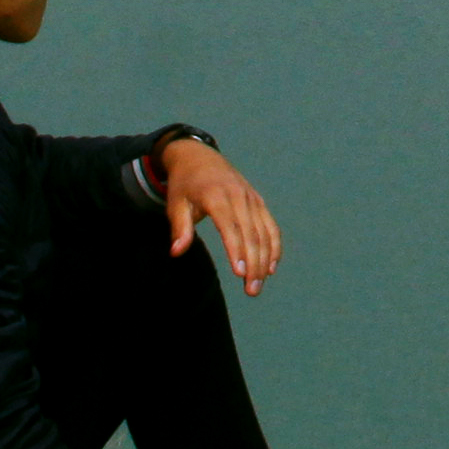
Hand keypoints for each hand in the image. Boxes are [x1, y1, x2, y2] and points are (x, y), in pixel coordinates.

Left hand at [158, 136, 282, 293]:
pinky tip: (271, 267)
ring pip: (264, 232)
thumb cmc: (184, 185)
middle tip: (251, 291)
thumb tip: (176, 252)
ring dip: (265, 260)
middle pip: (251, 233)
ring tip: (258, 285)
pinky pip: (270, 226)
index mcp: (215, 195)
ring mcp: (251, 197)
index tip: (240, 273)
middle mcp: (238, 195)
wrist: (199, 156)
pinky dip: (274, 246)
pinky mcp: (258, 200)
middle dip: (254, 264)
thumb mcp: (175, 203)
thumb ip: (179, 228)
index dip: (236, 249)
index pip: (229, 226)